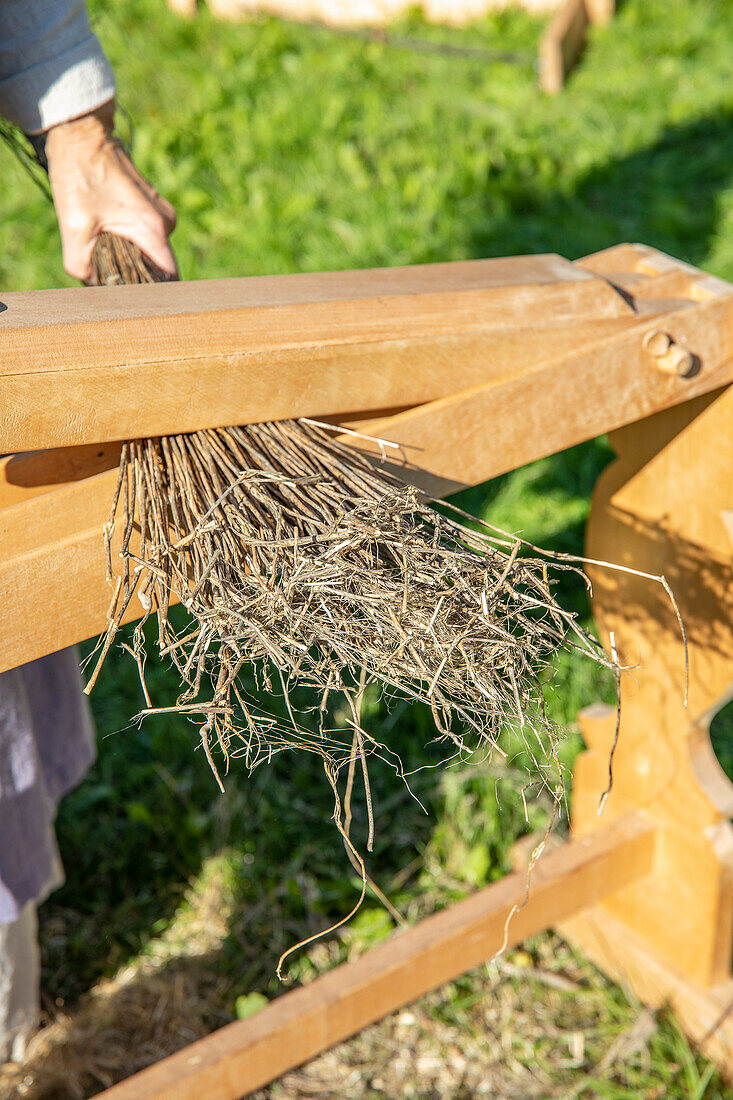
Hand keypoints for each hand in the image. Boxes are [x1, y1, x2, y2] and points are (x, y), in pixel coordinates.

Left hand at [45, 102, 176, 283]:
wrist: (80, 136)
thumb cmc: (79, 176)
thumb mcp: (73, 228)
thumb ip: (83, 267)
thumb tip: (94, 289)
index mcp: (153, 228)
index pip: (169, 277)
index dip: (155, 294)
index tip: (137, 303)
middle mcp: (164, 221)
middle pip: (158, 265)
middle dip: (135, 275)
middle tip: (108, 279)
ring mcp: (161, 212)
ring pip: (150, 250)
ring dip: (130, 256)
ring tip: (103, 249)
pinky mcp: (152, 206)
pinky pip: (146, 235)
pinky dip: (128, 241)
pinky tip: (106, 233)